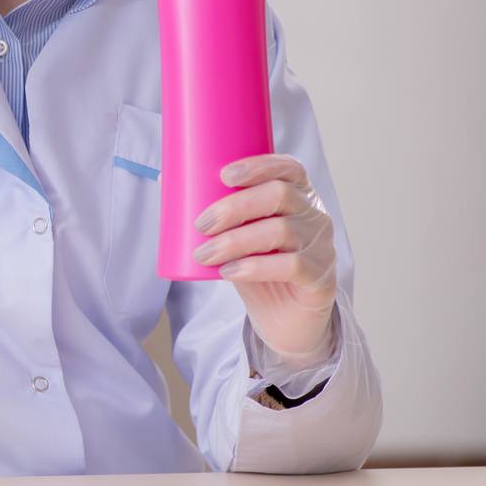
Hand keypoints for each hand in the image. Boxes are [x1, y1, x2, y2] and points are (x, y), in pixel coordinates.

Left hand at [191, 154, 337, 366]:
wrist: (283, 319)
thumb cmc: (256, 265)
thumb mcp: (236, 235)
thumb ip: (212, 210)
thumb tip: (165, 177)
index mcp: (298, 195)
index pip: (288, 167)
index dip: (259, 166)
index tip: (224, 175)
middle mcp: (314, 215)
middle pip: (279, 195)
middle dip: (235, 206)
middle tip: (201, 224)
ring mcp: (321, 246)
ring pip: (281, 231)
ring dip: (234, 241)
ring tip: (203, 254)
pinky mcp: (320, 277)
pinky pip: (290, 265)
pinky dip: (254, 267)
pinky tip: (228, 272)